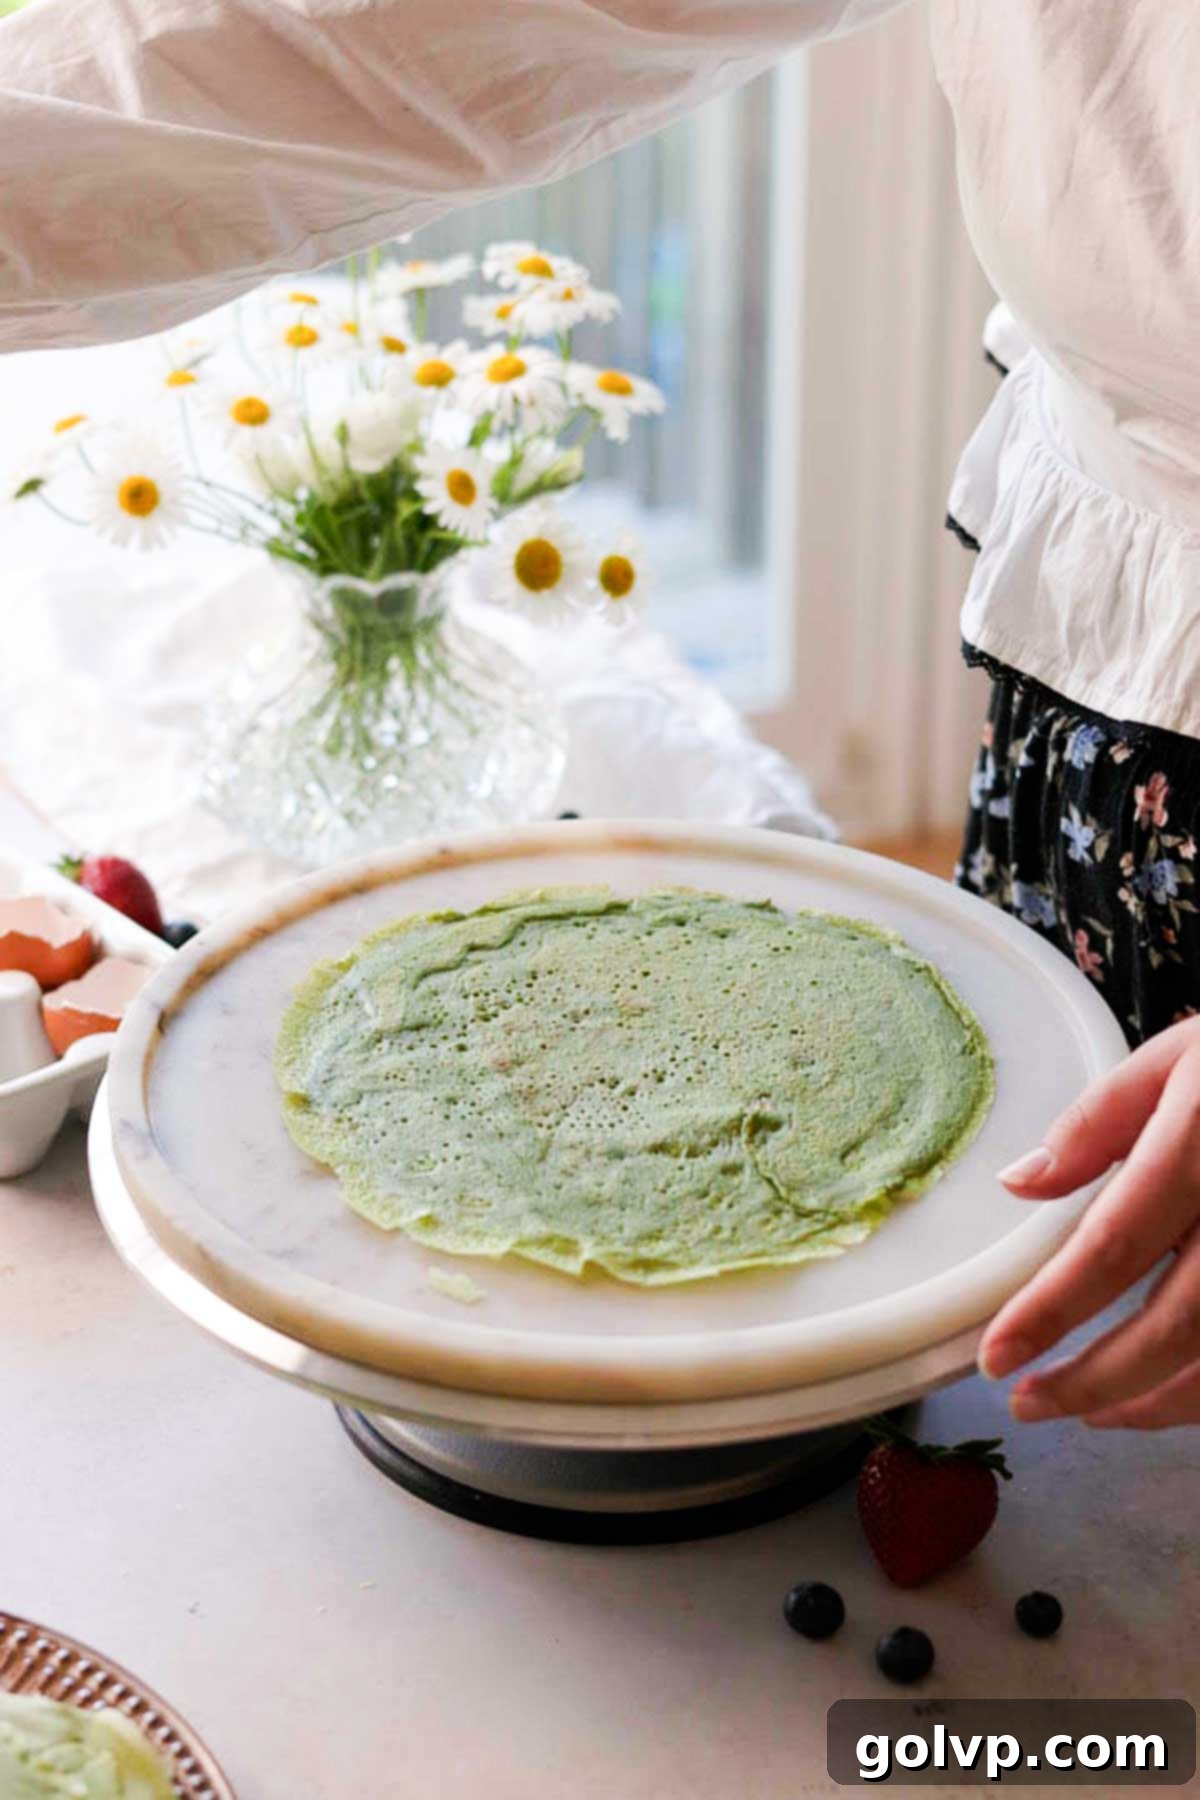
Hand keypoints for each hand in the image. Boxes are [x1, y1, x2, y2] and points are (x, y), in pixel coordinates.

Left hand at [978, 1015, 1199, 1428]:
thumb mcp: (1179, 1057)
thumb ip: (1099, 1122)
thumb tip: (1019, 1184)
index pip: (1114, 1246)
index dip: (1051, 1311)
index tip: (997, 1355)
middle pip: (1173, 1327)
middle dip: (1093, 1379)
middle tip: (1027, 1402)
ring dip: (1150, 1401)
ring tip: (1088, 1408)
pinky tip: (1159, 1392)